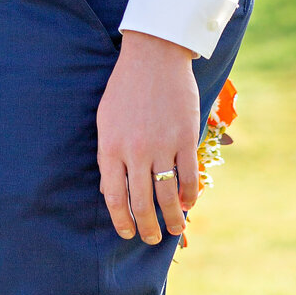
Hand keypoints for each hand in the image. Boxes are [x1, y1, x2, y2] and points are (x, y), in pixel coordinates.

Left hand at [96, 31, 199, 244]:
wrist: (153, 56)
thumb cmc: (125, 88)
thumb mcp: (105, 120)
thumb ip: (107, 156)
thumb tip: (110, 192)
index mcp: (110, 147)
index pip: (114, 198)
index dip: (122, 221)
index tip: (127, 233)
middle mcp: (134, 151)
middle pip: (141, 203)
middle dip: (147, 228)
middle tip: (152, 238)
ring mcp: (161, 145)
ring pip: (167, 196)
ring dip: (173, 219)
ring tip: (175, 229)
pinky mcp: (184, 138)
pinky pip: (188, 177)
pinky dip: (189, 196)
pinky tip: (188, 203)